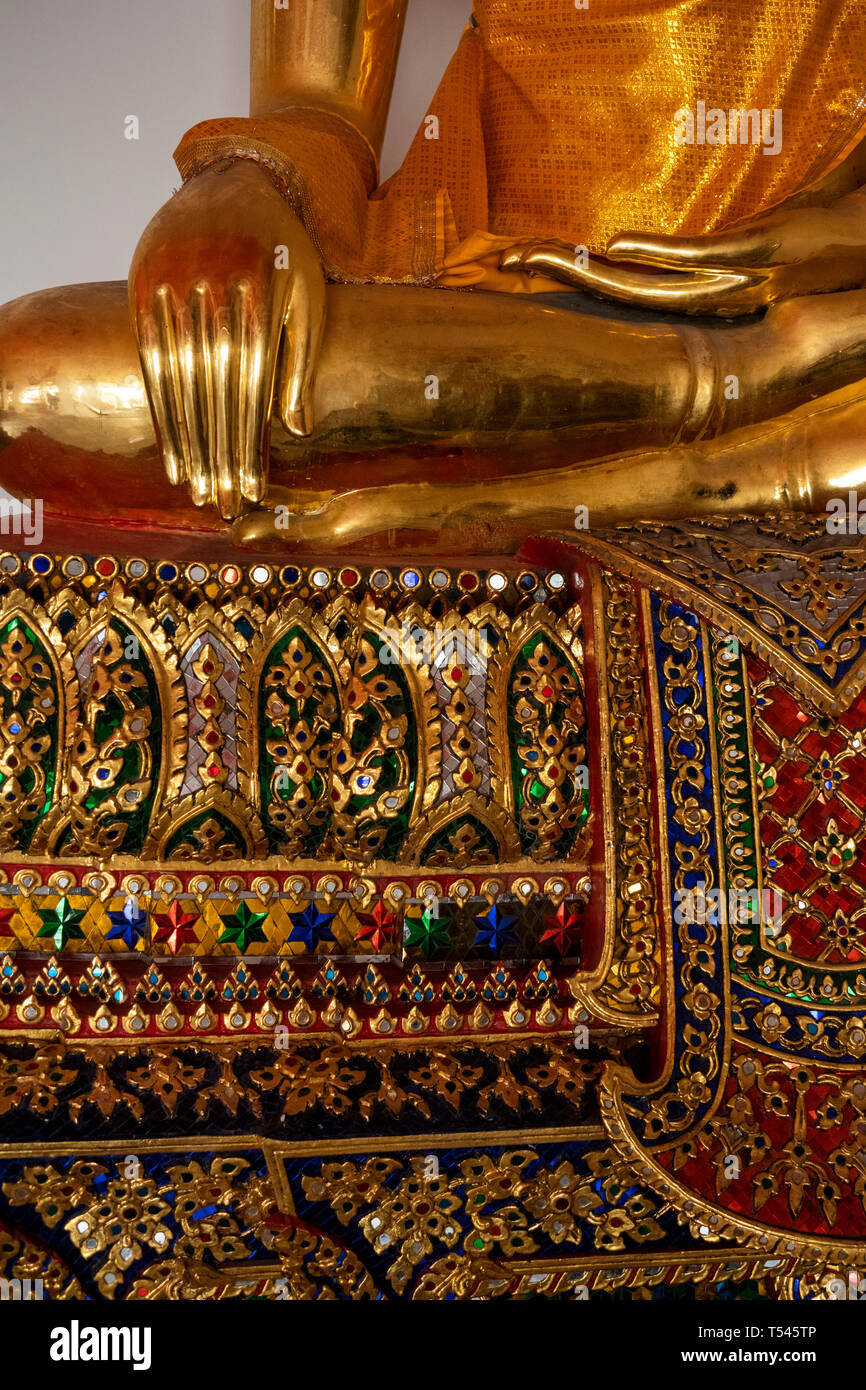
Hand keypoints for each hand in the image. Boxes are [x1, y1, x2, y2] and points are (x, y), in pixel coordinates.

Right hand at [129, 160, 324, 518]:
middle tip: (226, 503)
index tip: (254, 486)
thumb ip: (302, 361)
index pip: (252, 383)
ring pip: (178, 380)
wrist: (232, 181)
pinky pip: (149, 362)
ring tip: (199, 491)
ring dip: (189, 443)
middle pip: (213, 388)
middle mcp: (212, 287)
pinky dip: (161, 412)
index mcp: (260, 292)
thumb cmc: (283, 250)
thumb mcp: (308, 296)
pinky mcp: (142, 285)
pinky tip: (173, 452)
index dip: (250, 439)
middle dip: (219, 451)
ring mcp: (172, 285)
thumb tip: (297, 430)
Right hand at [500, 194, 865, 315]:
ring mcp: (737, 278)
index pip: (619, 288)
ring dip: (592, 277)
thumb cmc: (816, 242)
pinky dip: (658, 257)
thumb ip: (693, 255)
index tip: (516, 261)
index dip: (567, 279)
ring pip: (650, 287)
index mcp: (701, 293)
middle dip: (560, 275)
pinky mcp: (766, 250)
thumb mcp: (746, 246)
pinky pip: (701, 259)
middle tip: (506, 259)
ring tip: (542, 259)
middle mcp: (710, 296)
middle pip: (618, 292)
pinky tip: (617, 246)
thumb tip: (633, 249)